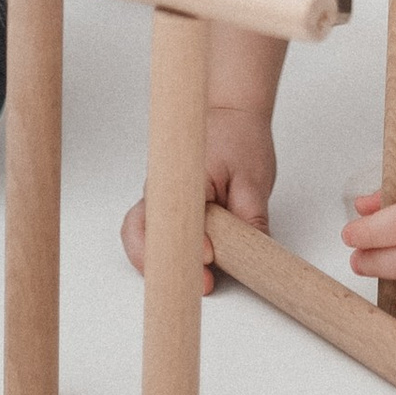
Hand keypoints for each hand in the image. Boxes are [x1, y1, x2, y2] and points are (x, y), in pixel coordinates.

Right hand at [121, 107, 277, 291]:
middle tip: (202, 283)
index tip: (209, 256)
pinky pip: (160, 237)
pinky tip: (197, 266)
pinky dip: (173, 255)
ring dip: (165, 263)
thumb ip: (250, 217)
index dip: (186, 245)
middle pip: (140, 234)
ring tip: (200, 281)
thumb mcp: (253, 179)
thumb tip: (255, 254)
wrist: (231, 112)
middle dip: (164, 265)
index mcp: (178, 177)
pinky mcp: (169, 209)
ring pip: (145, 239)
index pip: (169, 218)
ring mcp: (160, 200)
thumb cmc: (238, 136)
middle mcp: (160, 190)